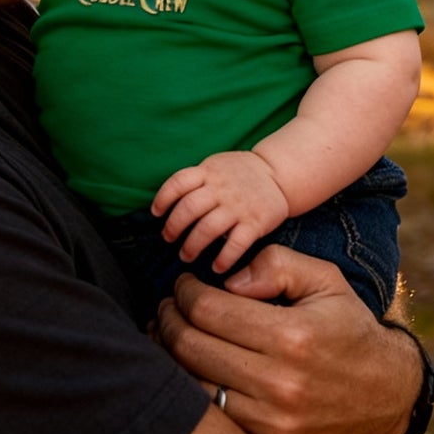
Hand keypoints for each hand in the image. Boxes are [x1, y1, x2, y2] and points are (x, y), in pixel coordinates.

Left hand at [152, 150, 289, 271]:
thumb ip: (196, 180)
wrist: (278, 174)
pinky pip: (236, 243)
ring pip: (208, 228)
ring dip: (193, 245)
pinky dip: (224, 258)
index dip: (163, 198)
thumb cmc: (239, 173)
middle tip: (168, 239)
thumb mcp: (215, 165)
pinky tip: (216, 268)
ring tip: (185, 256)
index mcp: (208, 171)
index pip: (178, 182)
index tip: (156, 214)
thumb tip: (168, 202)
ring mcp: (238, 205)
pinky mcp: (255, 222)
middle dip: (174, 227)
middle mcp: (221, 188)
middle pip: (189, 208)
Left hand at [155, 248, 420, 433]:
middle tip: (169, 305)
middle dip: (169, 318)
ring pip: (194, 386)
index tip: (184, 283)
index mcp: (292, 337)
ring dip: (173, 355)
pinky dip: (194, 390)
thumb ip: (276, 264)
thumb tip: (230, 279)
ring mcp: (275, 422)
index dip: (185, 290)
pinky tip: (193, 367)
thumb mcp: (324, 279)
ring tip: (172, 333)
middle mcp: (281, 384)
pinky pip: (215, 416)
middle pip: (191, 347)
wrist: (387, 394)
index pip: (208, 310)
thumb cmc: (348, 327)